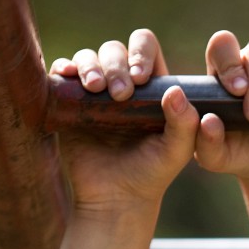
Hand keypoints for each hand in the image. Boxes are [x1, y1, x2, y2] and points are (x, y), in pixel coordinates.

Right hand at [50, 29, 198, 209]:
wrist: (114, 199)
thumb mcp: (175, 153)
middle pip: (114, 51)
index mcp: (151, 88)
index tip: (140, 77)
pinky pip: (63, 74)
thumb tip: (175, 91)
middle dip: (116, 65)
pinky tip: (69, 77)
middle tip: (120, 95)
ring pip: (88, 58)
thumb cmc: (150, 176)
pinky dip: (64, 69)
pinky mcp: (71, 103)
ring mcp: (95, 93)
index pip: (145, 49)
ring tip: (95, 89)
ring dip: (90, 66)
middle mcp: (122, 85)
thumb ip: (185, 125)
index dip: (141, 53)